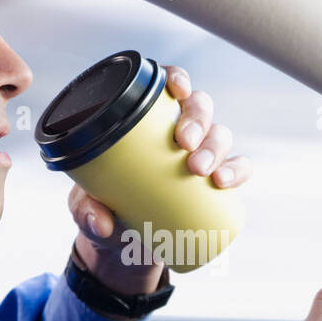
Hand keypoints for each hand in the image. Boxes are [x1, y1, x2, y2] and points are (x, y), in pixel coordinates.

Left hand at [68, 64, 251, 293]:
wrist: (123, 241)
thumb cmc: (103, 207)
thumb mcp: (86, 206)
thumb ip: (85, 210)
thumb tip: (100, 222)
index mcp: (146, 119)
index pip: (166, 85)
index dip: (177, 79)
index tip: (177, 90)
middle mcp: (177, 129)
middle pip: (198, 107)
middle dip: (197, 120)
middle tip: (184, 144)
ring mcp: (199, 152)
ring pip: (219, 134)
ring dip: (215, 147)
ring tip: (201, 170)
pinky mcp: (214, 179)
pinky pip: (236, 167)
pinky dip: (236, 171)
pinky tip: (225, 181)